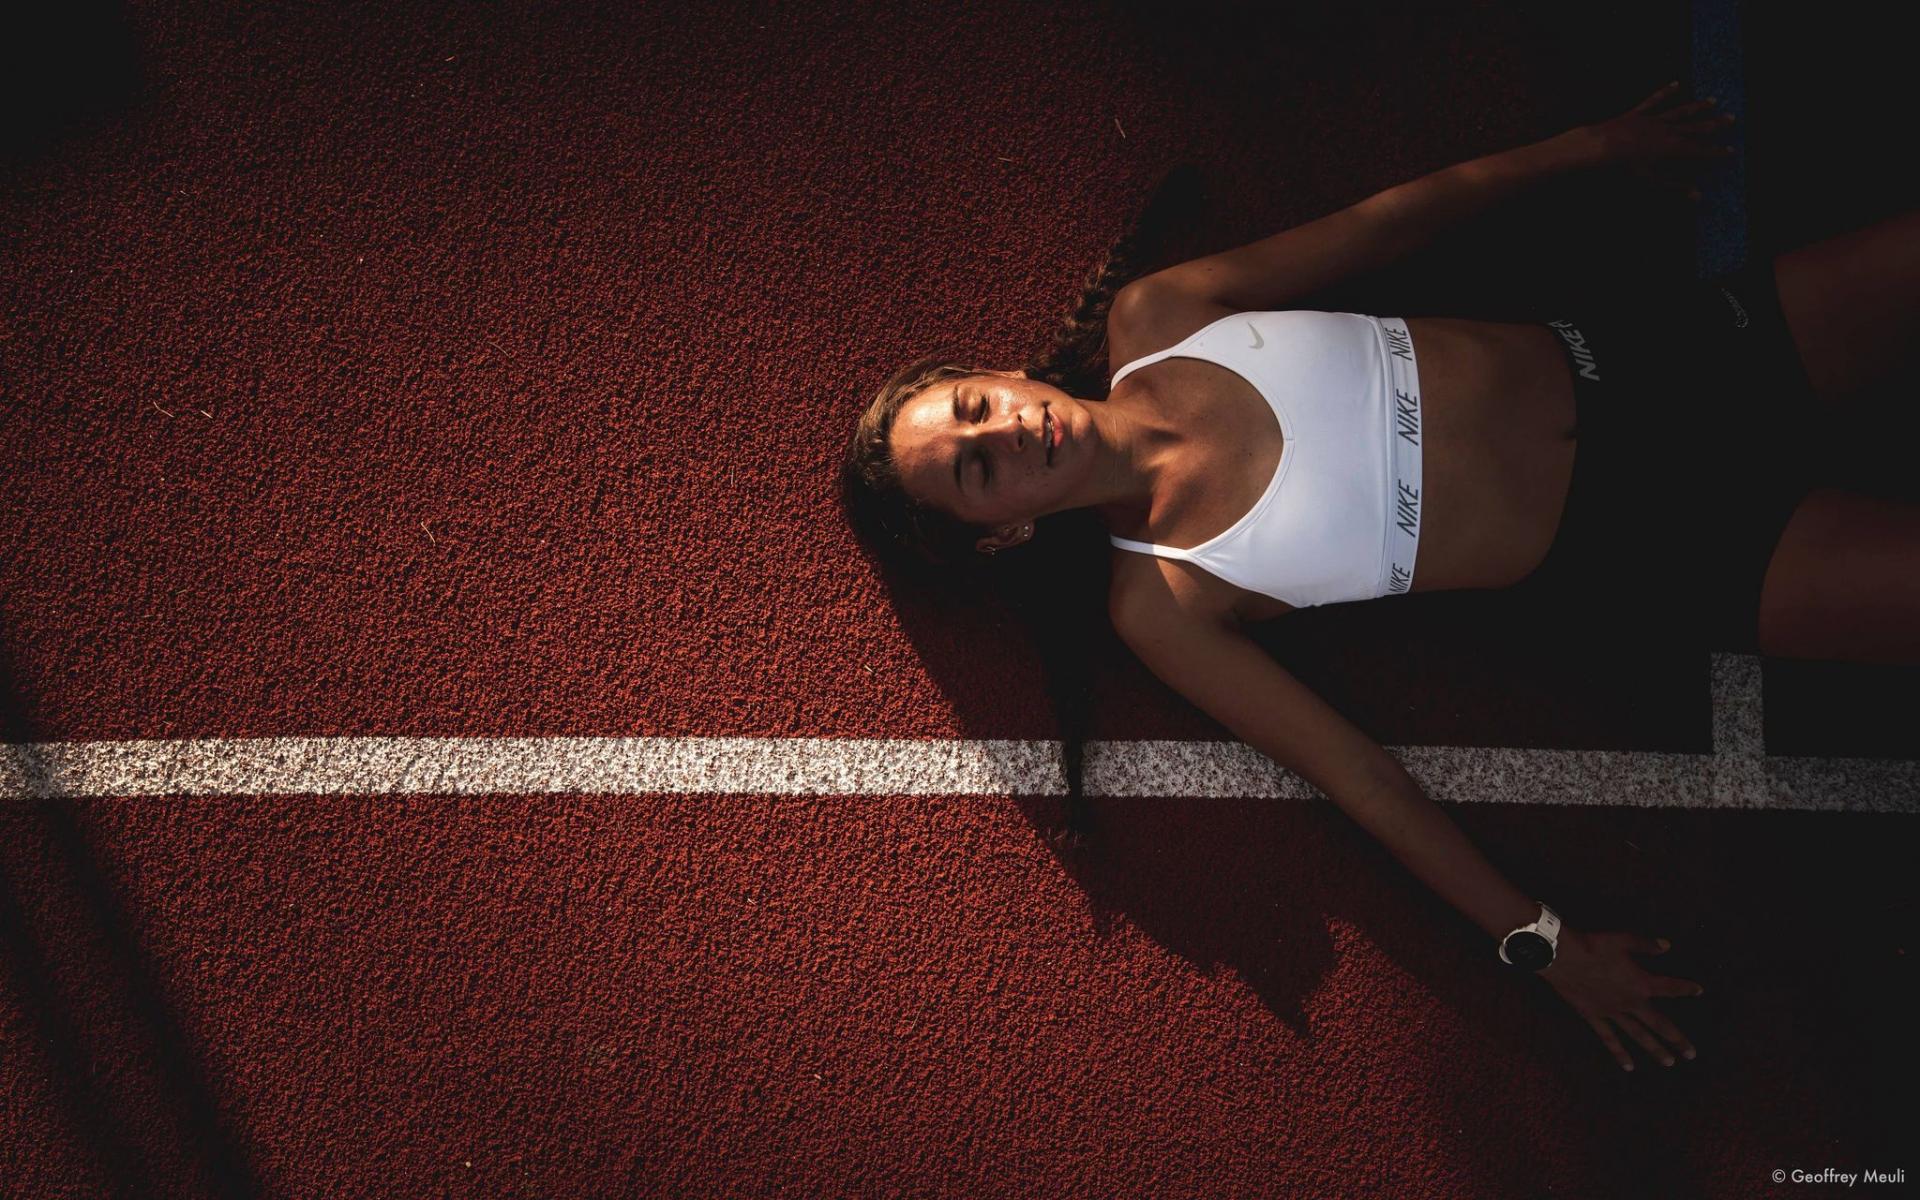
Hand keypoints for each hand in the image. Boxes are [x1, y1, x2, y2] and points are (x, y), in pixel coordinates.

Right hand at [1540, 928, 1703, 1069]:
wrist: (1563, 957)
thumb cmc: (1593, 946)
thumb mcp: (1623, 939)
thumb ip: (1646, 945)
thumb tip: (1666, 946)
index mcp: (1641, 983)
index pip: (1669, 988)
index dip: (1685, 989)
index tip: (1698, 991)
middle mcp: (1631, 1003)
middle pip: (1659, 1024)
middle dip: (1677, 1039)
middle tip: (1691, 1054)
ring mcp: (1612, 1013)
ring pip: (1638, 1035)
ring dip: (1655, 1049)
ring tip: (1669, 1063)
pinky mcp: (1594, 1017)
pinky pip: (1609, 1038)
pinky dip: (1619, 1053)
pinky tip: (1629, 1066)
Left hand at [1580, 81, 1737, 200]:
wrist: (1597, 148)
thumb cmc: (1621, 170)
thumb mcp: (1648, 182)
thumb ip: (1674, 187)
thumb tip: (1698, 196)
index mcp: (1671, 149)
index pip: (1700, 151)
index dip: (1716, 152)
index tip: (1732, 151)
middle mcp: (1666, 131)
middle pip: (1695, 127)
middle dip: (1714, 124)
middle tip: (1732, 118)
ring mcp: (1652, 120)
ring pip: (1680, 111)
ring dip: (1697, 107)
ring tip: (1713, 100)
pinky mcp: (1637, 114)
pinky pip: (1654, 101)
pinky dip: (1666, 92)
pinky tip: (1676, 84)